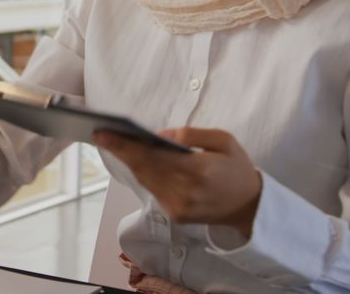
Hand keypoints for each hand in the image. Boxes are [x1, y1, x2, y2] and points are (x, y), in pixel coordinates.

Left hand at [93, 128, 262, 236]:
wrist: (250, 206)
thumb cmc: (236, 168)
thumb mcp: (224, 140)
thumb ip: (191, 135)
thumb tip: (159, 135)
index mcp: (200, 171)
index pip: (154, 155)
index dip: (125, 144)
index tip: (104, 133)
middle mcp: (186, 192)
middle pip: (143, 168)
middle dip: (120, 150)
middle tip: (100, 133)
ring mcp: (179, 207)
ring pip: (144, 180)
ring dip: (128, 161)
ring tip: (112, 142)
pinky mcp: (176, 215)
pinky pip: (153, 189)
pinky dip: (142, 173)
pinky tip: (133, 159)